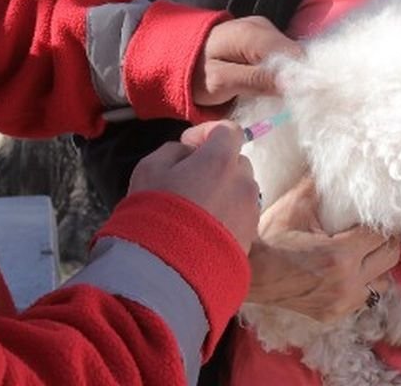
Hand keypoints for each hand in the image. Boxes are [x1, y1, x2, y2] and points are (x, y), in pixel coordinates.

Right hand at [128, 121, 259, 252]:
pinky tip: (204, 228)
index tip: (188, 145)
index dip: (207, 132)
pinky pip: (241, 214)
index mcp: (220, 160)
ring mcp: (250, 211)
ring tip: (197, 209)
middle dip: (216, 163)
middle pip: (236, 161)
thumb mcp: (149, 168)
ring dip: (223, 190)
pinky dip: (227, 214)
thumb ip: (173, 150)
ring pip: (240, 189)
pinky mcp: (251, 237)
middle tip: (189, 179)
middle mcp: (243, 182)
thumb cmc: (155, 212)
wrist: (169, 270)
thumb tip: (189, 153)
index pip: (229, 130)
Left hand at [192, 16, 302, 106]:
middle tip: (290, 108)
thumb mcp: (221, 81)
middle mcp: (264, 27)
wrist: (174, 56)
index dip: (304, 81)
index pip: (295, 57)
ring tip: (280, 100)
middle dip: (297, 81)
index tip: (302, 106)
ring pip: (290, 58)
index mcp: (254, 35)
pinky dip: (280, 74)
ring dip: (289, 79)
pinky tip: (272, 89)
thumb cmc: (193, 73)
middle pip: (296, 56)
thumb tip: (295, 83)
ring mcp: (264, 31)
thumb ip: (256, 80)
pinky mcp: (262, 39)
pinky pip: (281, 58)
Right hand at [247, 178, 400, 322]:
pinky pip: (362, 298)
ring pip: (381, 282)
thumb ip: (318, 184)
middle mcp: (347, 282)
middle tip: (374, 228)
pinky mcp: (333, 314)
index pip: (381, 235)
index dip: (380, 221)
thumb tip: (333, 161)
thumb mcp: (294, 205)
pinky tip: (347, 270)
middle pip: (389, 258)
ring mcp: (341, 302)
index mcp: (341, 254)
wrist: (247, 272)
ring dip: (376, 265)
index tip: (376, 212)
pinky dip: (360, 283)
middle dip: (385, 240)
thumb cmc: (270, 237)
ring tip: (363, 251)